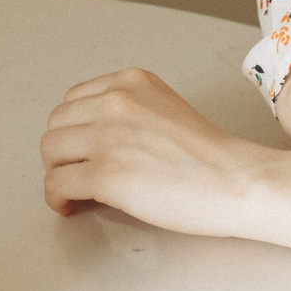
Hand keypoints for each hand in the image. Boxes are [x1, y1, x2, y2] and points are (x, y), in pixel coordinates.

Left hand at [39, 68, 268, 234]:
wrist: (240, 182)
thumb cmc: (214, 159)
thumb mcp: (167, 111)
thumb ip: (131, 114)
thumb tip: (95, 141)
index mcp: (132, 83)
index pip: (74, 100)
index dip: (74, 131)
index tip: (83, 151)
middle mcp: (115, 102)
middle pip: (57, 125)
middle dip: (63, 153)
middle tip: (78, 174)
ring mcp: (108, 137)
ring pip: (51, 152)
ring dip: (57, 174)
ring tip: (75, 193)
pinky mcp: (106, 174)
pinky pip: (57, 184)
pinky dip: (57, 199)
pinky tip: (72, 207)